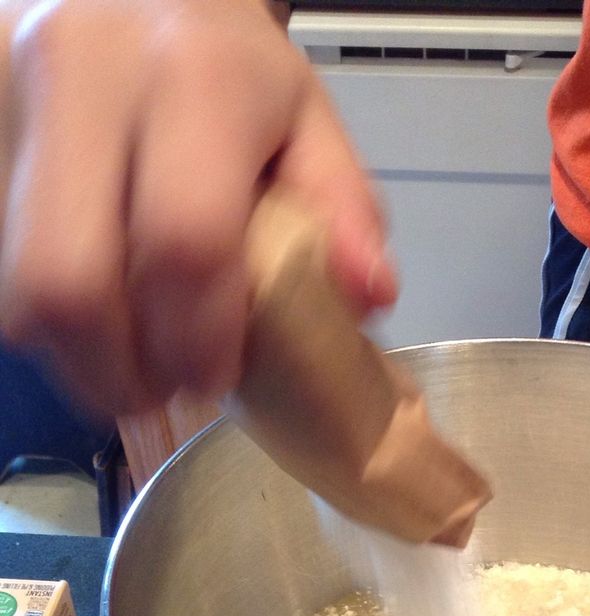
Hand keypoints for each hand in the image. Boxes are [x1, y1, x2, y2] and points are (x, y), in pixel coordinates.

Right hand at [0, 0, 396, 414]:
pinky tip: (100, 315)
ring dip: (75, 354)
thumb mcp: (305, 118)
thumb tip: (367, 297)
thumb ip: (344, 208)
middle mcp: (87, 82)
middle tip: (161, 389)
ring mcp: (19, 110)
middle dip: (116, 368)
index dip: (197, 337)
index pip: (184, 240)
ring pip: (18, 285)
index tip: (215, 379)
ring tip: (130, 362)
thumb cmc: (225, 66)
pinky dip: (52, 318)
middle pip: (69, 278)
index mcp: (193, 79)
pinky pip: (3, 269)